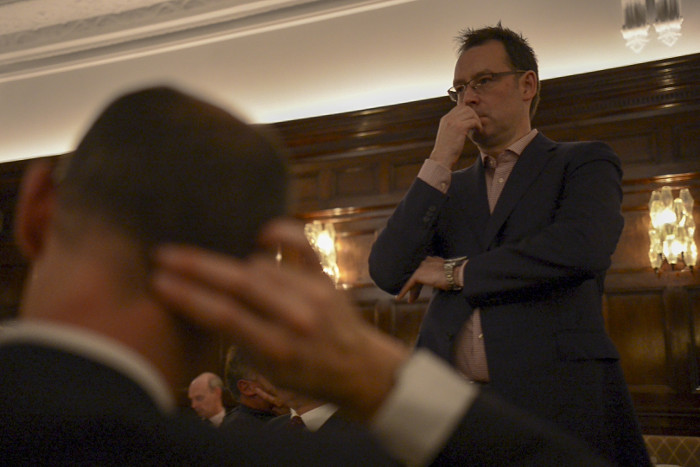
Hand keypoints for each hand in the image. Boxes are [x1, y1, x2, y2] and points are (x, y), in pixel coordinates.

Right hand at [151, 218, 408, 421]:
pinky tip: (259, 232)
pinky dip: (283, 233)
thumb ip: (238, 338)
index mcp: (278, 349)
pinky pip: (303, 246)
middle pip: (240, 284)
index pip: (225, 316)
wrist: (358, 368)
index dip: (189, 296)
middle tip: (164, 254)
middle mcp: (298, 317)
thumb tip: (199, 300)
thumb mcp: (267, 372)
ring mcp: (315, 293)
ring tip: (196, 254)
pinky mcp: (327, 277)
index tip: (159, 281)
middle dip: (197, 267)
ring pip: (262, 265)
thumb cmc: (306, 375)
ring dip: (226, 259)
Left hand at [396, 256, 449, 301]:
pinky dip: (404, 291)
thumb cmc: (454, 276)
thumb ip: (438, 275)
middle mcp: (425, 261)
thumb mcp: (445, 274)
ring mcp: (421, 267)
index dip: (422, 281)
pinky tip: (399, 298)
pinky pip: (409, 285)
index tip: (420, 288)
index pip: (424, 271)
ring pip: (413, 281)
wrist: (455, 274)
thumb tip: (436, 281)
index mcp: (432, 260)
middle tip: (414, 297)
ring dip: (411, 291)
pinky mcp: (418, 274)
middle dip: (416, 288)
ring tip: (410, 300)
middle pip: (418, 276)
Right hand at [430, 101, 481, 168]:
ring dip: (477, 120)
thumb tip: (463, 124)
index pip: (460, 107)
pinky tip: (478, 132)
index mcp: (445, 119)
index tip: (472, 121)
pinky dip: (478, 126)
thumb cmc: (445, 150)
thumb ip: (453, 126)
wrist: (441, 158)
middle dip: (474, 115)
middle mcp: (449, 118)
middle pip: (466, 108)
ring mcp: (453, 122)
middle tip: (476, 125)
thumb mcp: (447, 134)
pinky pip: (473, 121)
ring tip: (477, 129)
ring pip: (471, 113)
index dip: (468, 112)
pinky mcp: (459, 128)